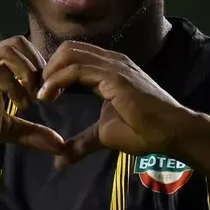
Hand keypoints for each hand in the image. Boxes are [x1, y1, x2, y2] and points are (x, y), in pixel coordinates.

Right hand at [0, 36, 63, 157]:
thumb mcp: (3, 131)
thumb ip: (30, 133)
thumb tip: (61, 146)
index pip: (25, 49)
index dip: (43, 67)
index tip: (51, 95)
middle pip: (19, 42)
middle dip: (38, 66)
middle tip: (44, 95)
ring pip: (9, 50)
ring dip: (28, 73)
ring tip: (31, 100)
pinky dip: (13, 86)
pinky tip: (19, 107)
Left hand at [38, 41, 190, 167]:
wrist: (171, 132)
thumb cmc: (144, 131)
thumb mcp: (104, 135)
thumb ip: (82, 142)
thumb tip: (60, 160)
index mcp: (109, 69)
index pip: (74, 56)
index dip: (53, 71)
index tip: (41, 93)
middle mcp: (110, 61)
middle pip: (68, 48)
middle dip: (48, 67)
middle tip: (38, 91)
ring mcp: (113, 65)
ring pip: (70, 53)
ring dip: (50, 72)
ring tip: (41, 94)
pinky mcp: (114, 76)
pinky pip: (77, 69)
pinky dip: (57, 80)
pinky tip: (49, 95)